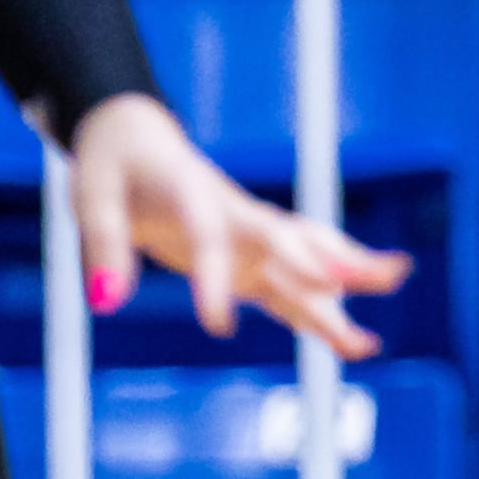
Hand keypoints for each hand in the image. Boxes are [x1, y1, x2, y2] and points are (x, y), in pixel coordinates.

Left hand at [68, 93, 410, 358]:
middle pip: (292, 239)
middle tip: (386, 279)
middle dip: (336, 264)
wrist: (137, 137)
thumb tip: (107, 302)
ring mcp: (245, 235)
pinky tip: (349, 338)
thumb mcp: (92, 198)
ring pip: (304, 263)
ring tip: (372, 340)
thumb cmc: (114, 164)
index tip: (218, 328)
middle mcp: (234, 214)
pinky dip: (319, 309)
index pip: (212, 238)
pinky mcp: (245, 255)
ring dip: (343, 292)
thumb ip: (103, 246)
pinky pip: (286, 286)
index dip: (214, 280)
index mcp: (194, 194)